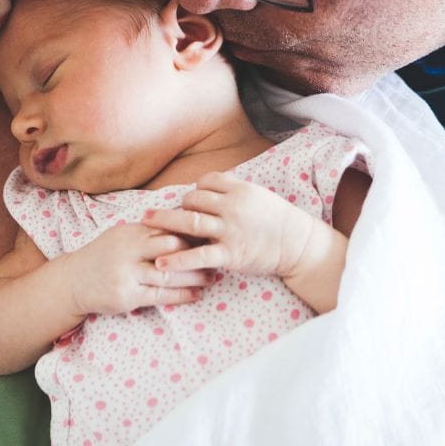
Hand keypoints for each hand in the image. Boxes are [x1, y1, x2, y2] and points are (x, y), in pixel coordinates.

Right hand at [62, 222, 213, 316]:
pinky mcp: (127, 295)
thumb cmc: (104, 256)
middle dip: (197, 252)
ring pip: (169, 273)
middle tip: (219, 254)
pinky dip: (181, 295)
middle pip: (171, 248)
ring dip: (194, 276)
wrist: (74, 281)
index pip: (167, 228)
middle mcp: (128, 250)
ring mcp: (127, 274)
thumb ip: (148, 231)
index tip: (212, 234)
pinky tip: (196, 294)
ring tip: (212, 277)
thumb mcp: (122, 236)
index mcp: (130, 232)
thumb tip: (183, 224)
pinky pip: (160, 295)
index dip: (192, 232)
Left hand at [141, 171, 319, 278]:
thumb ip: (234, 191)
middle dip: (178, 206)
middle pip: (194, 199)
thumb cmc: (279, 221)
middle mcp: (233, 206)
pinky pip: (199, 256)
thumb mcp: (259, 196)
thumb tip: (209, 187)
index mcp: (240, 190)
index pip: (207, 182)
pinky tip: (160, 263)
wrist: (299, 245)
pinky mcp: (230, 254)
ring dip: (165, 222)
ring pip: (191, 221)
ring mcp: (231, 230)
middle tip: (160, 213)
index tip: (189, 199)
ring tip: (145, 223)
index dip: (195, 190)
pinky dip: (178, 259)